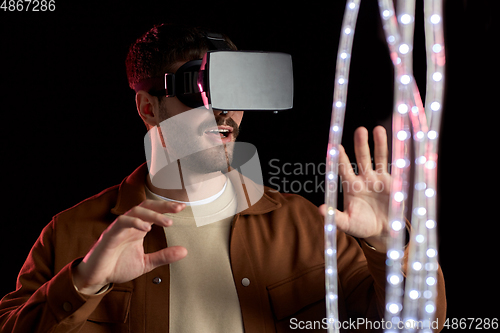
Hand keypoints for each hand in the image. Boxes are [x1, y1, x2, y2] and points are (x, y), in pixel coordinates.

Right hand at [72, 200, 186, 294]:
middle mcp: (129, 224)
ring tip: (167, 222)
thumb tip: (185, 251)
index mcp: (138, 228)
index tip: (182, 207)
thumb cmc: (118, 267)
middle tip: (179, 207)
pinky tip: (146, 228)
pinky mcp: (109, 235)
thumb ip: (163, 256)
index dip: (167, 208)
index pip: (153, 211)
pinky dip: (134, 222)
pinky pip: (122, 222)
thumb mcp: (146, 263)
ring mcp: (119, 228)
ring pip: (135, 211)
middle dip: (163, 205)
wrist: (96, 278)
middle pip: (146, 206)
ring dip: (152, 215)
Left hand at [320, 126, 390, 250]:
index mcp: (350, 187)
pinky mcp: (391, 182)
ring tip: (378, 129)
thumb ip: (336, 217)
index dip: (341, 158)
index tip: (337, 147)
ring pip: (377, 158)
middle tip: (360, 130)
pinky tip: (396, 142)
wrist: (382, 232)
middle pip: (361, 159)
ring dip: (378, 144)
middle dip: (360, 145)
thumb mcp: (348, 224)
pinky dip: (394, 156)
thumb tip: (321, 210)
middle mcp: (363, 179)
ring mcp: (377, 178)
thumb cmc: (362, 226)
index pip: (344, 169)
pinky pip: (392, 166)